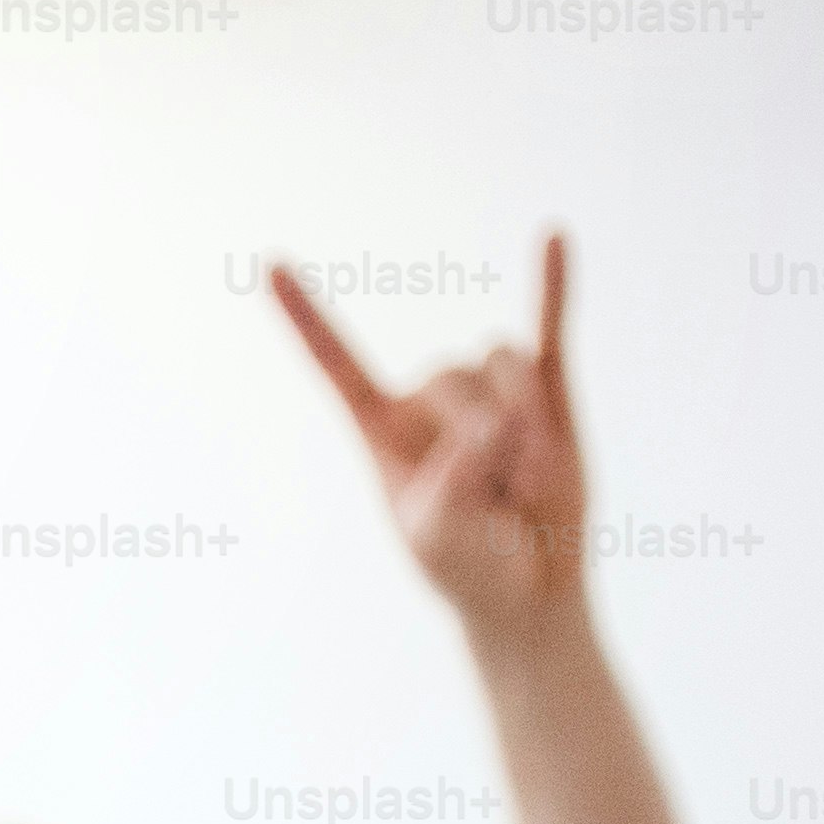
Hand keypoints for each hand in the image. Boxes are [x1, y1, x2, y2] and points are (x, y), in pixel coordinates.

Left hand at [274, 230, 584, 644]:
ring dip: (527, 424)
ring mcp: (490, 392)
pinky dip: (554, 285)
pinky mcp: (547, 391)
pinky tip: (554, 236)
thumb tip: (496, 417)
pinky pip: (550, 326)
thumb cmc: (468, 565)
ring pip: (503, 363)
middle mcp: (431, 400)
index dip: (304, 318)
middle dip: (484, 438)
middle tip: (502, 498)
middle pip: (452, 374)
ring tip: (529, 480)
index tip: (269, 267)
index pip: (336, 364)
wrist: (530, 587)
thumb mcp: (440, 531)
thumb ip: (457, 470)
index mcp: (384, 429)